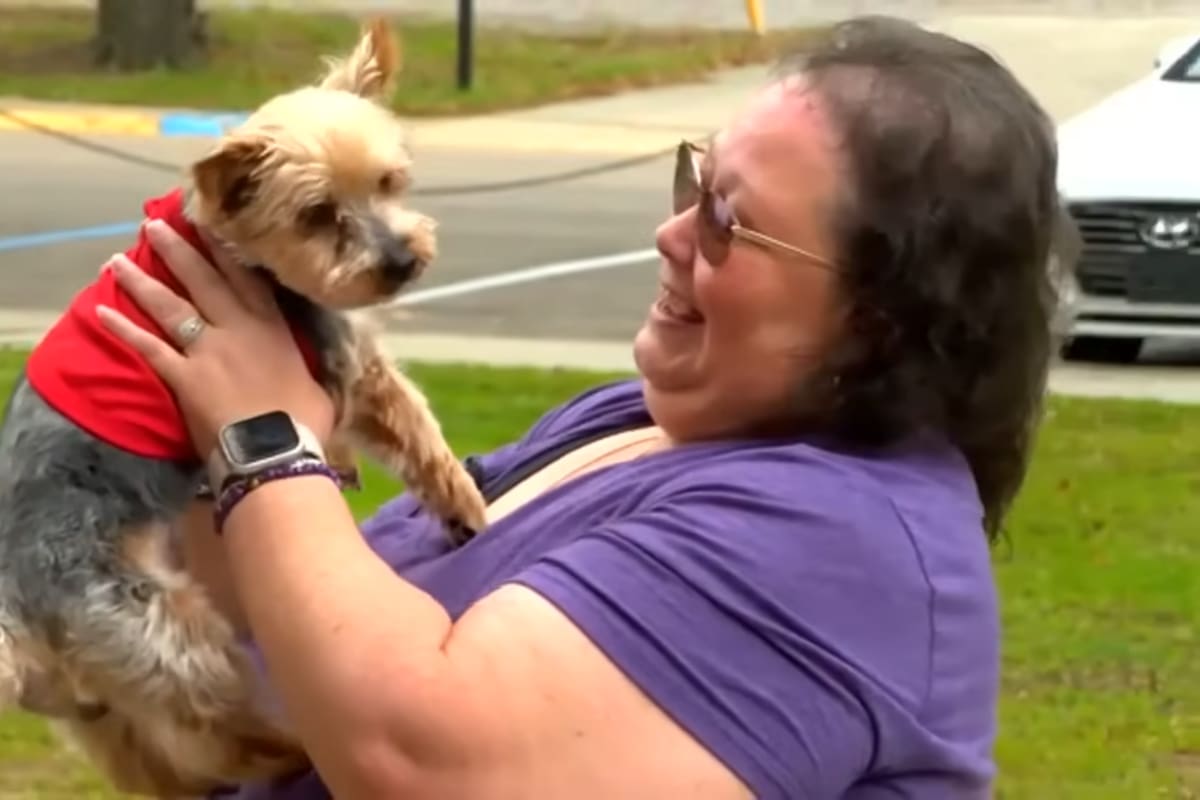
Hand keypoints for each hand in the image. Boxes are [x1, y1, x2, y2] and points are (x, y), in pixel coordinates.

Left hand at [96, 218, 334, 458]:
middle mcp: (238, 329)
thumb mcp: (316, 387)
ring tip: (115, 260)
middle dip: (177, 251)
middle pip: (202, 281)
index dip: (226, 250)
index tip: (209, 222)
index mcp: (273, 329)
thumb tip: (311, 375)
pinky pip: (149, 348)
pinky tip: (103, 312)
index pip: (246, 279)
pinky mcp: (184, 376)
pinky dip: (125, 330)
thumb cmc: (305, 423)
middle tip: (153, 225)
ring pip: (171, 307)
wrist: (277, 451)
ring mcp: (208, 351)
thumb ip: (305, 370)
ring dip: (143, 282)